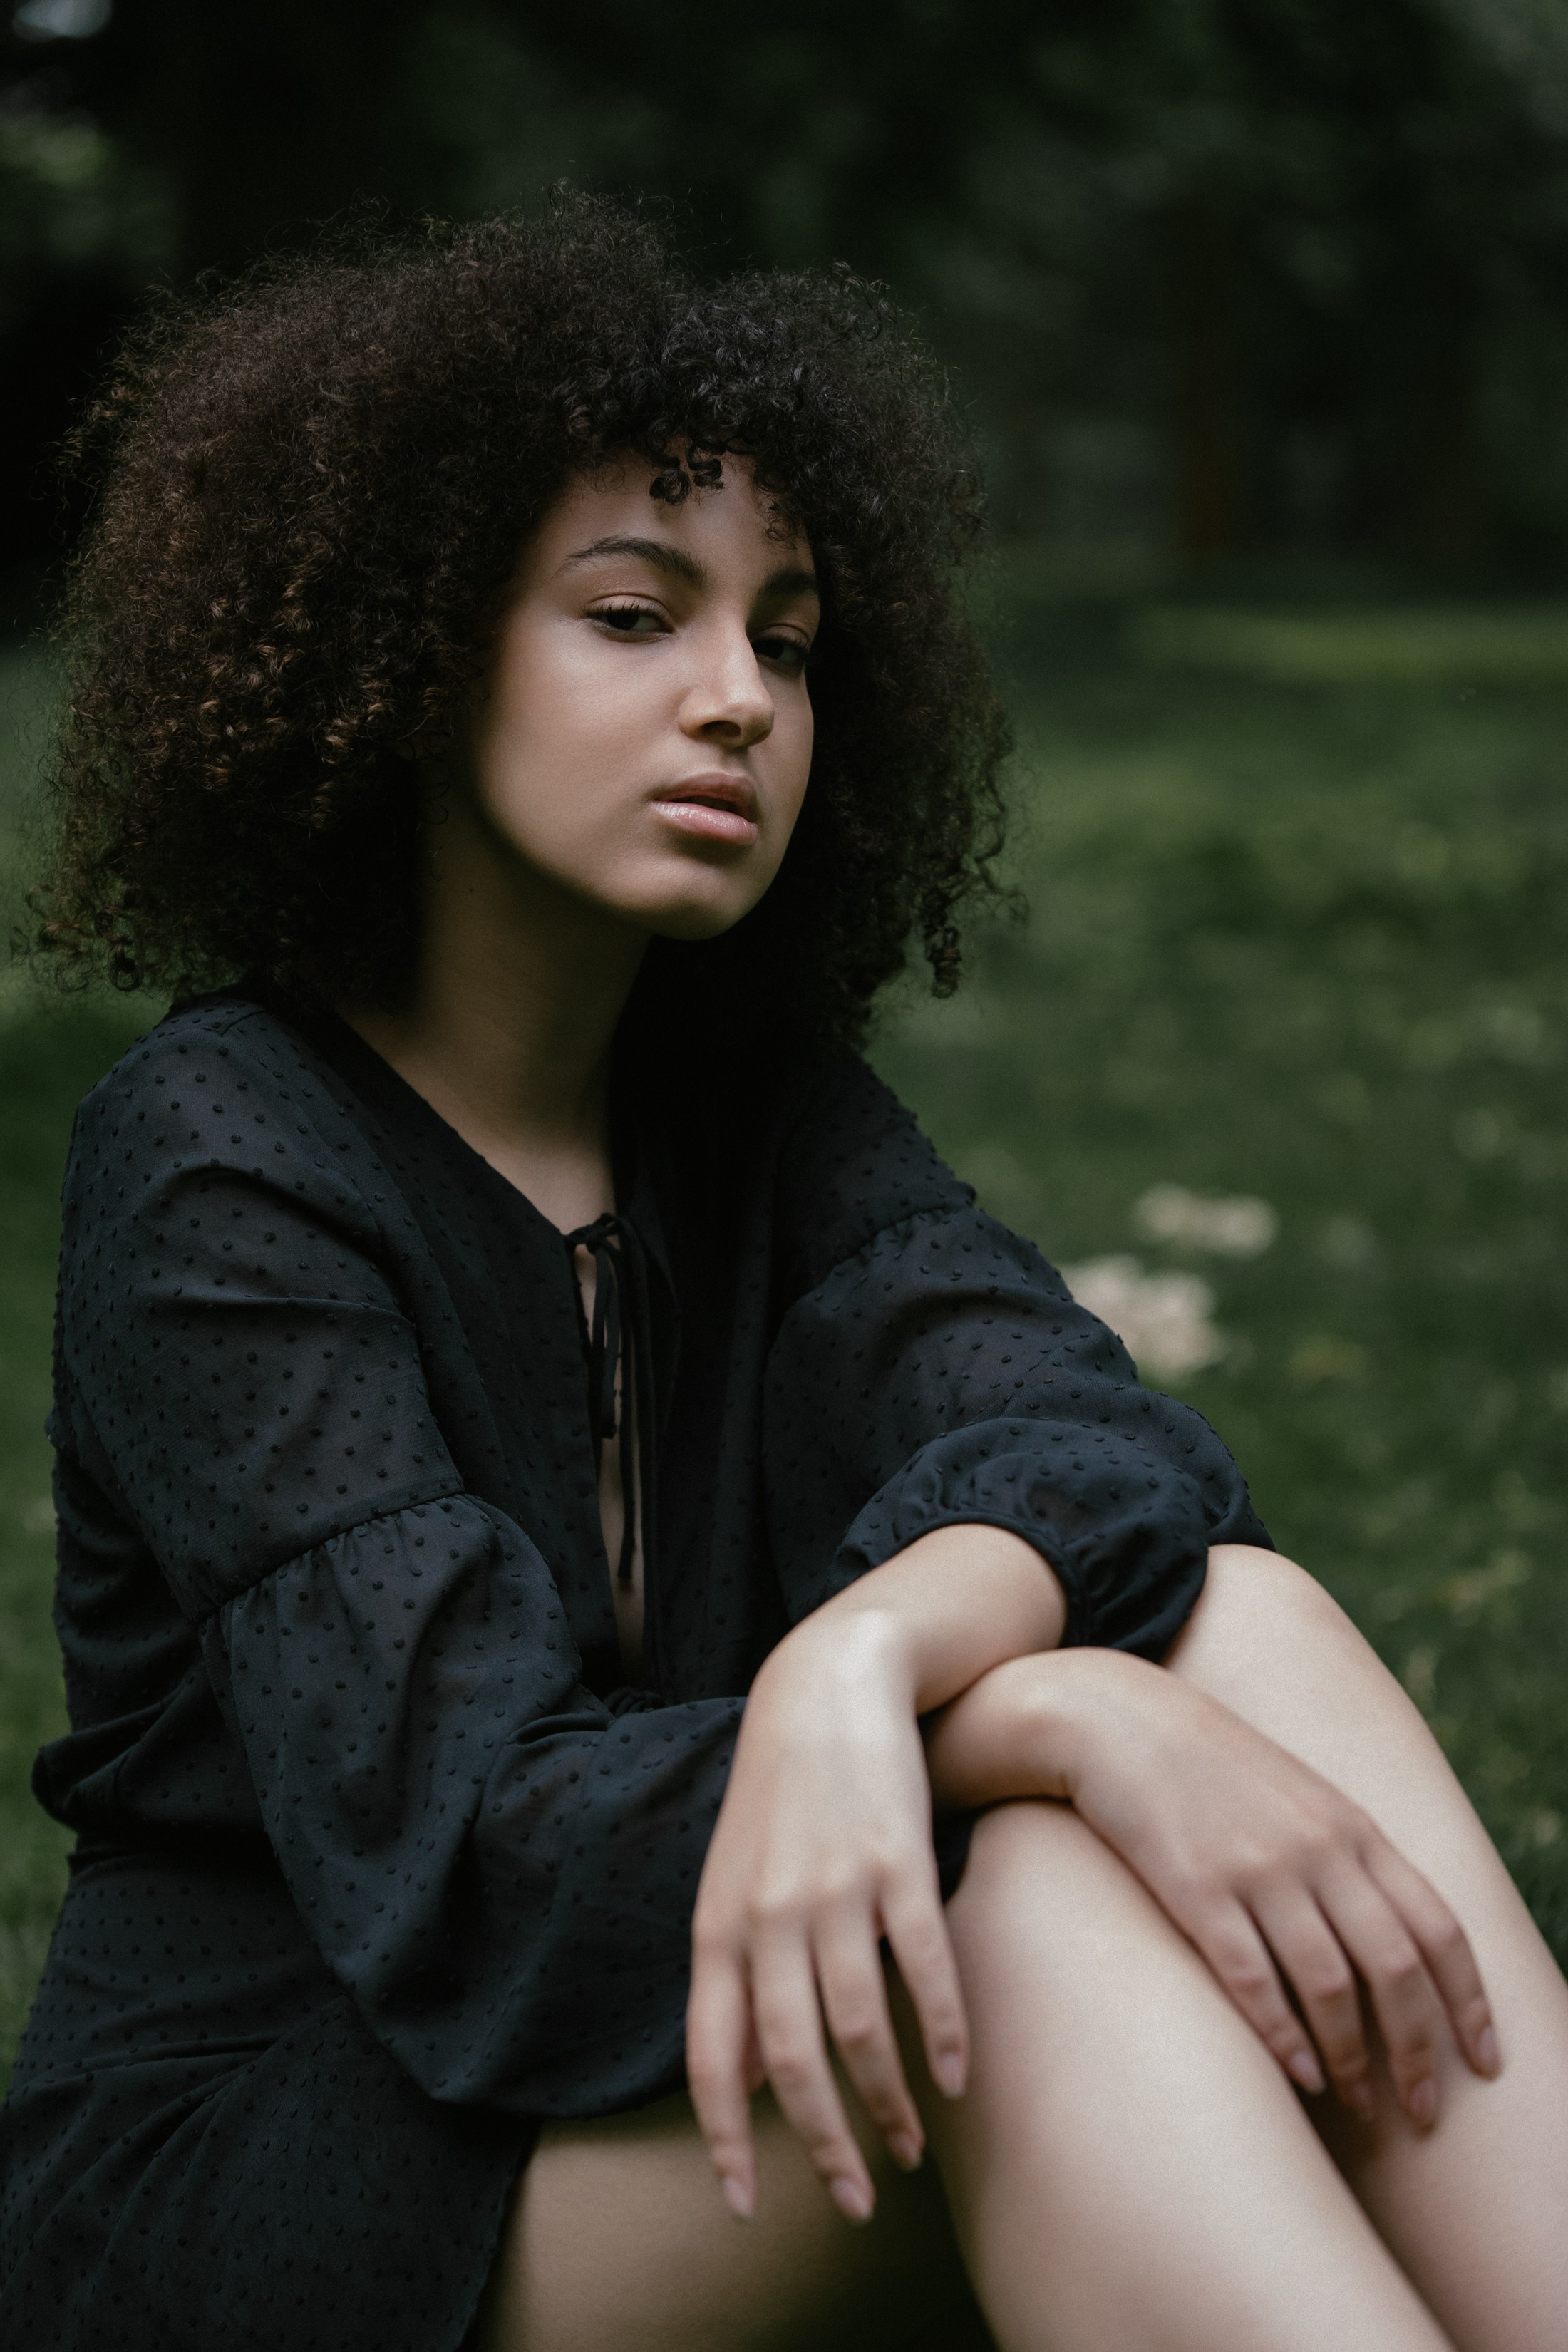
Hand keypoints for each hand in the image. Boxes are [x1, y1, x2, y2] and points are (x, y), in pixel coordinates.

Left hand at [685, 1614, 969, 2224]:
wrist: (826, 1686)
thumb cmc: (779, 1797)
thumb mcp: (733, 1883)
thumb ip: (735, 1977)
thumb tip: (743, 2083)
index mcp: (718, 1926)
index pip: (711, 2059)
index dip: (727, 2141)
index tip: (747, 2208)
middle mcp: (769, 1915)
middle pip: (791, 2060)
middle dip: (824, 2144)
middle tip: (854, 2198)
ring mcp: (834, 1889)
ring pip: (861, 2026)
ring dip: (890, 2101)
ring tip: (911, 2144)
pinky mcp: (897, 1862)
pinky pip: (924, 1967)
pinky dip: (943, 2031)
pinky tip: (957, 2074)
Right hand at [924, 1648, 1500, 2127]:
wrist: (1118, 1721)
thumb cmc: (1215, 1769)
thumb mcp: (1303, 1798)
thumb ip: (1353, 1858)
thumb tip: (1404, 1942)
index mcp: (1353, 1827)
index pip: (1438, 1927)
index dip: (1470, 2003)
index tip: (1485, 2063)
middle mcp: (1317, 1849)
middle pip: (1395, 1967)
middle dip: (1419, 2050)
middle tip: (1423, 2111)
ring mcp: (1257, 1868)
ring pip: (1329, 1984)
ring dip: (1351, 2058)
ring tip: (1358, 2104)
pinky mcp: (1196, 1889)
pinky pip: (1253, 1980)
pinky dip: (1283, 2037)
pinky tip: (1297, 2074)